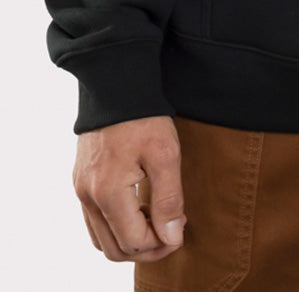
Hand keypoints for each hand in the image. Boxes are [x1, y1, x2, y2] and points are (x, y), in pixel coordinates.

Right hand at [73, 114, 185, 262]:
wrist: (116, 84)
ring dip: (130, 239)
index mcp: (108, 192)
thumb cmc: (144, 116)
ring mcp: (80, 190)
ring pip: (102, 240)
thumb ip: (169, 200)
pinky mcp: (80, 181)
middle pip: (115, 250)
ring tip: (155, 215)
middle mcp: (88, 196)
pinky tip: (138, 205)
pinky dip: (116, 225)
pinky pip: (94, 221)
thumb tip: (172, 237)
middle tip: (171, 229)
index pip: (135, 243)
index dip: (163, 243)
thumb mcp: (166, 155)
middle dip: (147, 248)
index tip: (182, 226)